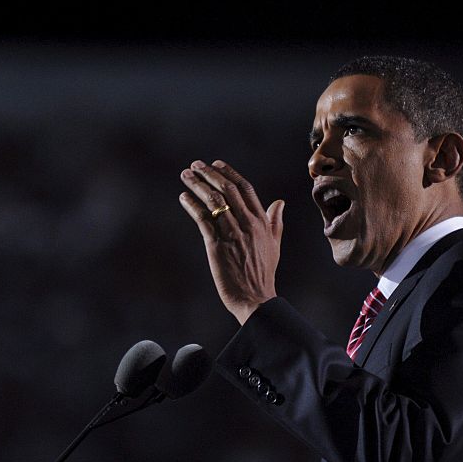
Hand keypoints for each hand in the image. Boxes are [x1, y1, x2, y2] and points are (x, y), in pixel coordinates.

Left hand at [179, 159, 284, 324]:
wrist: (256, 298)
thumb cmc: (263, 273)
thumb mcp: (274, 244)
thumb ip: (275, 221)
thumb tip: (279, 202)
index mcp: (261, 222)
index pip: (245, 188)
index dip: (229, 173)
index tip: (216, 164)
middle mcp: (248, 224)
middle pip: (227, 190)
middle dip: (209, 174)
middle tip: (195, 165)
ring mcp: (232, 234)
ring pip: (214, 201)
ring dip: (198, 185)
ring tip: (186, 175)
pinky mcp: (217, 245)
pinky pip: (203, 219)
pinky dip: (192, 206)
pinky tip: (183, 198)